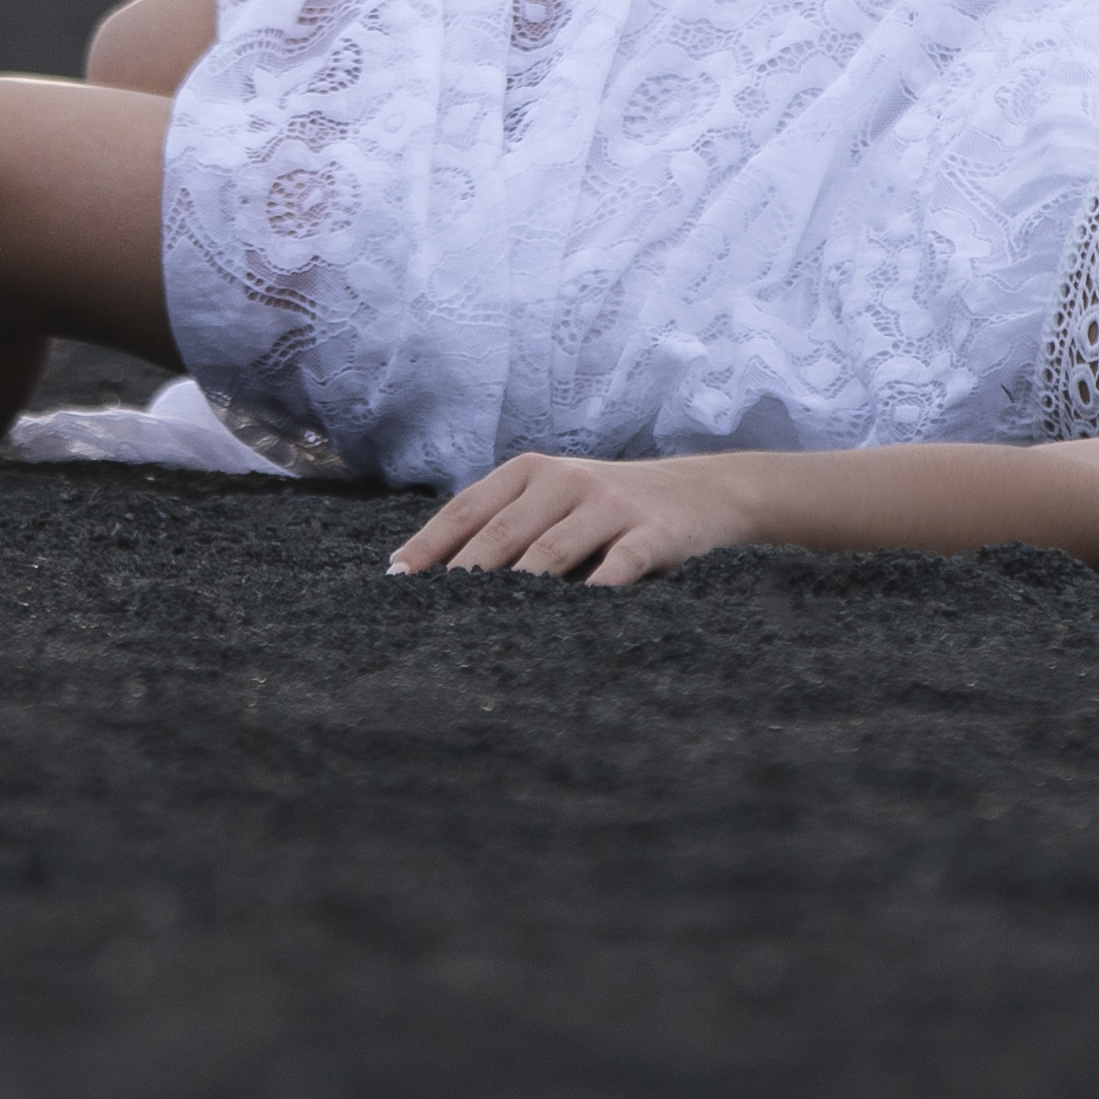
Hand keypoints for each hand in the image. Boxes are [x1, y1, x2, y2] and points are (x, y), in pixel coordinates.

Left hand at [392, 452, 761, 585]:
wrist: (702, 492)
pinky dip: (592, 594)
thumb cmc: (609, 507)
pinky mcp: (653, 534)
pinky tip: (569, 622)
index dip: (429, 546)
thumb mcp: (556, 498)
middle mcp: (566, 481)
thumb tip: (430, 574)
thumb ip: (506, 524)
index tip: (395, 581)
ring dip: (515, 592)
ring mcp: (611, 506)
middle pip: (501, 535)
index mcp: (532, 470)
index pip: (468, 509)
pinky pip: (616, 569)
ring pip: (550, 553)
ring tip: (481, 628)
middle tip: (430, 618)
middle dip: (462, 577)